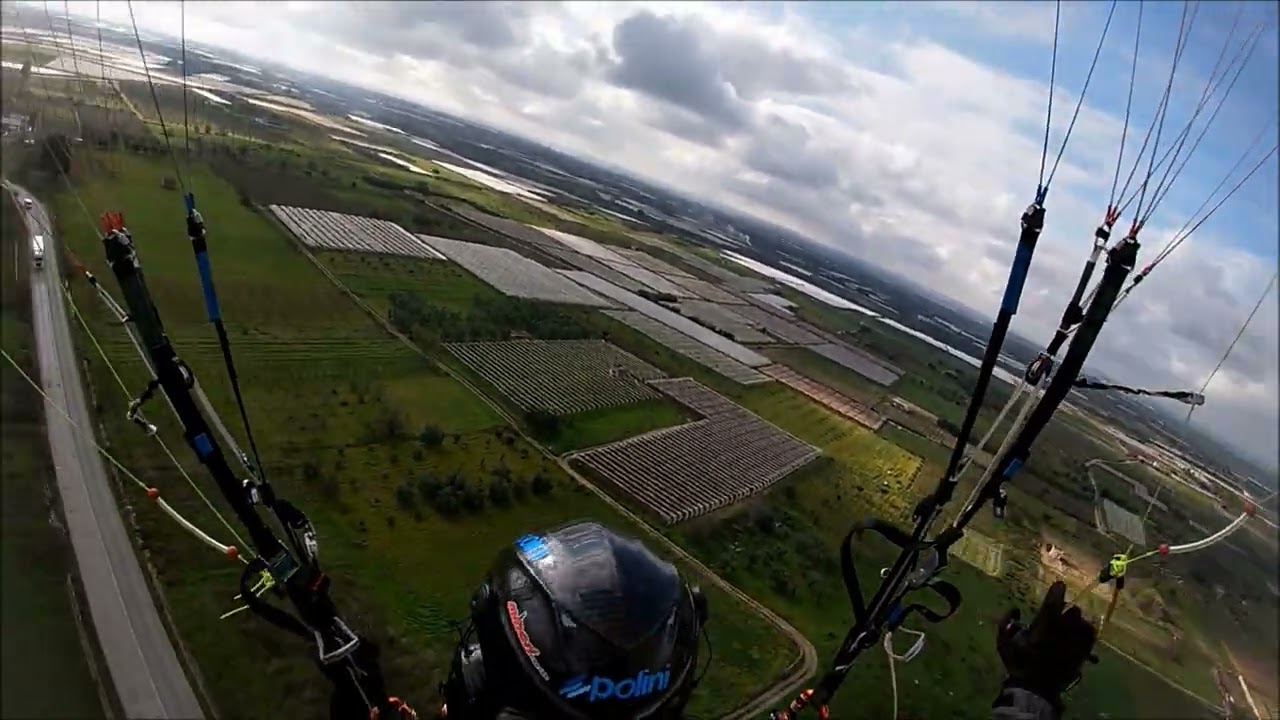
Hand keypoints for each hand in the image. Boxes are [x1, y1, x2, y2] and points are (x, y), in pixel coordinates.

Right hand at [996, 581, 1097, 706]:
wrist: (1035, 689)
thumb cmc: (1018, 665)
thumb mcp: (1003, 644)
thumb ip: (1006, 624)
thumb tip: (1014, 609)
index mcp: (1042, 629)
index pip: (1053, 604)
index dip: (1057, 592)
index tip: (1060, 584)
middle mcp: (1062, 634)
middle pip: (1072, 613)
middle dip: (1068, 611)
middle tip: (1063, 613)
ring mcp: (1074, 645)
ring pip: (1083, 624)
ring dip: (1077, 621)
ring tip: (1073, 622)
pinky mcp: (1082, 655)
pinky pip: (1090, 638)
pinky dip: (1087, 632)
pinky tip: (1083, 633)